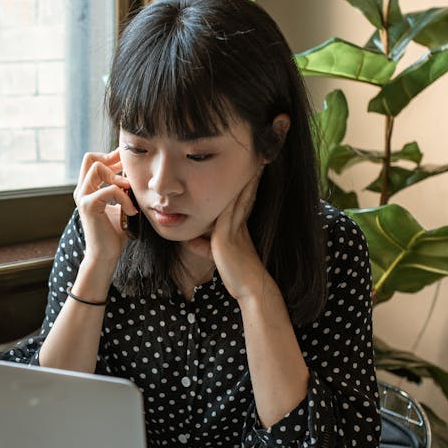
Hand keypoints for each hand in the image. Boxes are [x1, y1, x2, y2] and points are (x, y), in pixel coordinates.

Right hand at [74, 149, 137, 263]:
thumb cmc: (114, 233)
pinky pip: (110, 189)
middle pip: (90, 158)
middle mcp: (82, 191)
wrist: (105, 254)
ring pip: (97, 167)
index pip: (93, 161)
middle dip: (111, 159)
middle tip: (126, 169)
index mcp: (88, 190)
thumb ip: (121, 191)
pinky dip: (124, 198)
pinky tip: (131, 210)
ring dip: (117, 176)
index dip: (110, 157)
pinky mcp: (89, 205)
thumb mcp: (119, 206)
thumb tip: (134, 177)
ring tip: (128, 190)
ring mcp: (83, 197)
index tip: (126, 164)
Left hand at [185, 173, 270, 304]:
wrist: (249, 287)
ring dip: (245, 183)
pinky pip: (225, 214)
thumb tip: (189, 241)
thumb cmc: (235, 274)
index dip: (245, 186)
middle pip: (244, 195)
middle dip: (250, 179)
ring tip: (252, 166)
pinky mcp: (226, 237)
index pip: (241, 201)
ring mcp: (234, 229)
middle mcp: (238, 225)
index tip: (250, 170)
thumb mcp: (215, 256)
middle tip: (257, 161)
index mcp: (238, 227)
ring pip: (239, 201)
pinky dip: (228, 200)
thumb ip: (202, 246)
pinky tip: (227, 187)